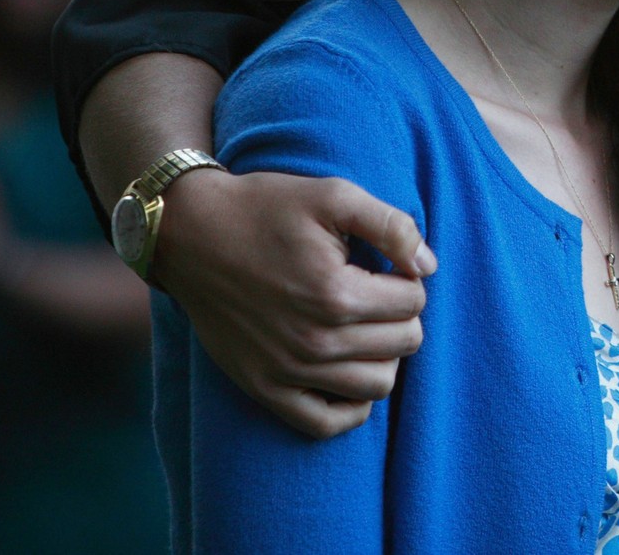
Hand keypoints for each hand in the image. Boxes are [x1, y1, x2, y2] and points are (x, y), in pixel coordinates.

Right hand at [155, 168, 437, 437]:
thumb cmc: (265, 208)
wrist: (190, 234)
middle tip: (375, 291)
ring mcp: (287, 371)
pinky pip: (327, 423)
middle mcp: (314, 341)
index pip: (415, 301)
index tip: (385, 264)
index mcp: (336, 294)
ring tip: (363, 326)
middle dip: (401, 314)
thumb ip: (392, 226)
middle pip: (404, 343)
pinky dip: (350, 404)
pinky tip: (348, 369)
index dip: (408, 277)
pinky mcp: (263, 388)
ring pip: (378, 385)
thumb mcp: (334, 195)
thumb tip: (428, 265)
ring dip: (384, 355)